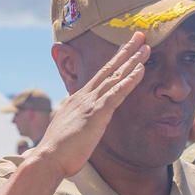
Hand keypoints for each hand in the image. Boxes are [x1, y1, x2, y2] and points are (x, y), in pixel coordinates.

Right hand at [37, 31, 148, 177]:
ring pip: (114, 77)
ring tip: (146, 47)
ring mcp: (90, 103)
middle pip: (109, 69)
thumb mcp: (70, 130)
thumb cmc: (58, 151)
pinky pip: (116, 94)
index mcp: (78, 99)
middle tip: (140, 36)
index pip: (100, 76)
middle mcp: (84, 96)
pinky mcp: (96, 114)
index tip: (127, 49)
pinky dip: (129, 80)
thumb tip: (83, 122)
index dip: (115, 61)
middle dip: (125, 51)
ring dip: (132, 61)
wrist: (48, 159)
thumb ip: (79, 121)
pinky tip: (140, 70)